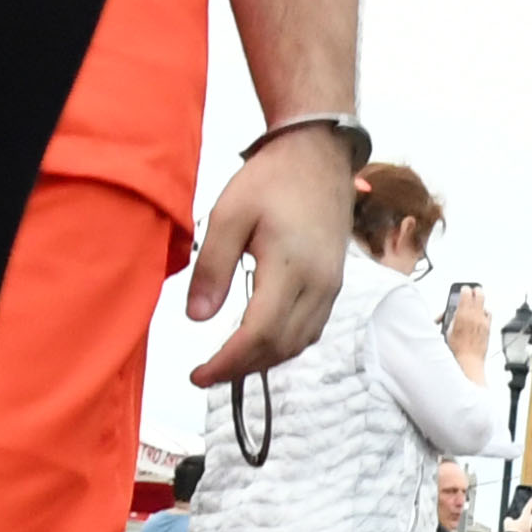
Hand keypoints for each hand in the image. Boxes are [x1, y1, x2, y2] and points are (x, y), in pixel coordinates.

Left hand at [184, 121, 356, 387]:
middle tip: (206, 374)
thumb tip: (197, 318)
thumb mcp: (228, 215)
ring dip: (263, 360)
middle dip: (242, 368)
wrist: (318, 156)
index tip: (198, 376)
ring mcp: (331, 287)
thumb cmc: (271, 179)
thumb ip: (212, 268)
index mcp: (291, 268)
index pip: (259, 334)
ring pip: (299, 343)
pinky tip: (259, 341)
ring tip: (228, 363)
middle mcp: (319, 285)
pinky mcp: (333, 284)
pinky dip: (283, 345)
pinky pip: (311, 329)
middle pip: (280, 347)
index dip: (228, 363)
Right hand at [448, 283, 494, 373]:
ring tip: (475, 305)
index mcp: (463, 314)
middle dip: (476, 291)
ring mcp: (483, 322)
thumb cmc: (456, 350)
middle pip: (480, 294)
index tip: (463, 289)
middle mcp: (475, 316)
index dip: (464, 289)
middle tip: (473, 291)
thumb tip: (451, 313)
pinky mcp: (488, 329)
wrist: (468, 362)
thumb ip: (450, 318)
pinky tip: (480, 317)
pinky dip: (484, 314)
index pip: (466, 293)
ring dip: (480, 304)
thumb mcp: (447, 330)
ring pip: (485, 305)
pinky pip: (488, 315)